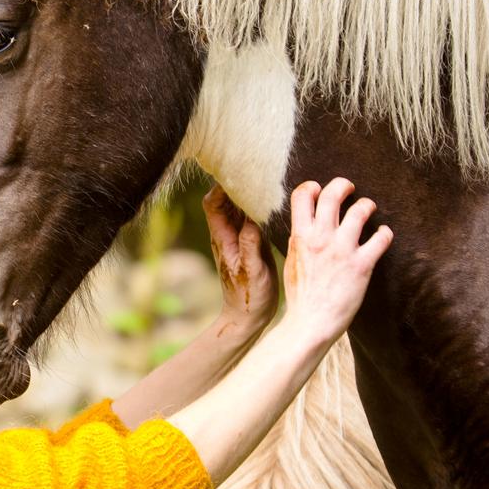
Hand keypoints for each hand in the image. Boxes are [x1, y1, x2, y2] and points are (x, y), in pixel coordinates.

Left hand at [203, 185, 278, 336]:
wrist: (248, 316)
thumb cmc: (248, 296)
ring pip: (239, 208)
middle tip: (256, 171)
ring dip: (249, 194)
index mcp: (223, 238)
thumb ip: (250, 244)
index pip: (213, 203)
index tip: (239, 174)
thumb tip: (250, 218)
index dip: (221, 186)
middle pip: (225, 201)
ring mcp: (239, 238)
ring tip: (267, 181)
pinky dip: (259, 208)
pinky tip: (274, 202)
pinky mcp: (251, 243)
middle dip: (236, 184)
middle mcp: (228, 235)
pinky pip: (252, 219)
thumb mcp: (252, 270)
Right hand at [282, 178, 392, 344]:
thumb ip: (300, 239)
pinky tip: (384, 235)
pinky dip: (385, 233)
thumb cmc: (301, 295)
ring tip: (369, 208)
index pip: (302, 195)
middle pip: (332, 194)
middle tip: (349, 187)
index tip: (319, 190)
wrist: (311, 323)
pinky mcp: (362, 265)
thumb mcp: (293, 260)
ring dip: (367, 205)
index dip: (312, 187)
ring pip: (360, 210)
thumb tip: (306, 225)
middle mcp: (321, 238)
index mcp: (301, 236)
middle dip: (343, 185)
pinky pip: (381, 238)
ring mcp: (342, 250)